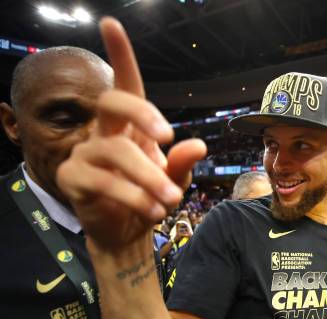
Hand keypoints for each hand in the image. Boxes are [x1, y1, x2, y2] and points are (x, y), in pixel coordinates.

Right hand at [56, 17, 206, 250]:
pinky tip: (152, 210)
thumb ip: (183, 163)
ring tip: (170, 201)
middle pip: (112, 102)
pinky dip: (133, 197)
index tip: (111, 25)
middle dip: (141, 112)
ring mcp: (85, 154)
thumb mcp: (174, 180)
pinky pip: (103, 181)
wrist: (129, 232)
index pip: (126, 86)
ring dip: (148, 176)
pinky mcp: (74, 179)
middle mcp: (104, 133)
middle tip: (168, 137)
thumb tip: (198, 145)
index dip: (120, 56)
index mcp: (130, 127)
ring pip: (115, 151)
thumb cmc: (151, 197)